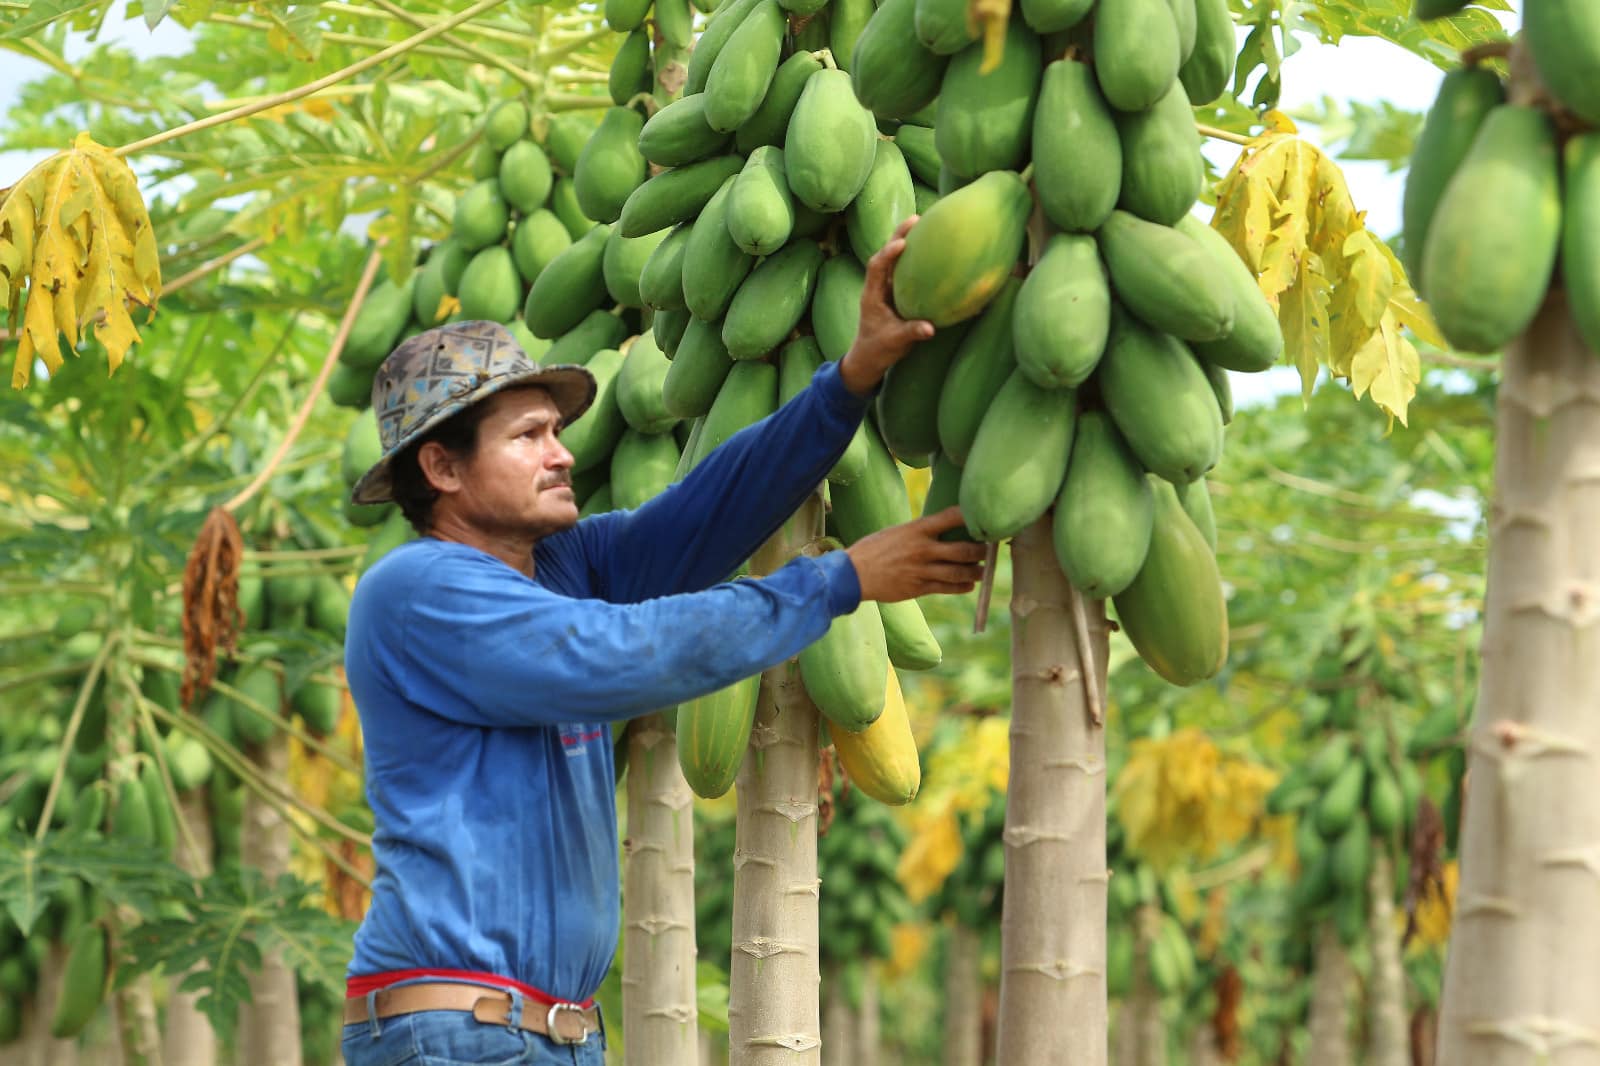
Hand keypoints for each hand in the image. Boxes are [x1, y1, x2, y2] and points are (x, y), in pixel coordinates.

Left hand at [838, 216, 935, 395]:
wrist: (869, 356)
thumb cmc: (879, 349)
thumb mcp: (895, 342)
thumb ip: (911, 333)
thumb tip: (930, 328)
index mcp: (871, 294)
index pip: (876, 267)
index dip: (888, 253)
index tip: (902, 243)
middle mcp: (877, 286)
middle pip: (884, 254)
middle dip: (898, 234)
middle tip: (916, 218)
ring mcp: (885, 287)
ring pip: (894, 258)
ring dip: (906, 239)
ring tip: (923, 222)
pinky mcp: (894, 290)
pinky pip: (903, 268)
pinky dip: (913, 255)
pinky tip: (928, 244)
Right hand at [844, 507, 986, 602]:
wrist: (853, 574)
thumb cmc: (874, 549)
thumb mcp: (897, 532)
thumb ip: (920, 532)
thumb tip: (942, 529)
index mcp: (916, 529)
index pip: (951, 517)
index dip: (970, 516)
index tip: (982, 518)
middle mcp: (922, 549)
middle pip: (963, 549)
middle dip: (981, 551)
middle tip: (988, 550)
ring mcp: (922, 570)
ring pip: (959, 572)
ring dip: (975, 572)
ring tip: (982, 571)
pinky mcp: (918, 588)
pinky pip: (947, 588)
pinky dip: (961, 587)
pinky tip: (968, 585)